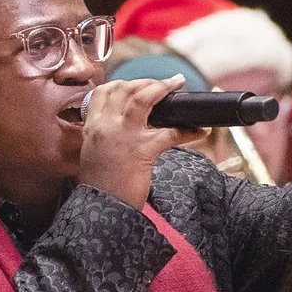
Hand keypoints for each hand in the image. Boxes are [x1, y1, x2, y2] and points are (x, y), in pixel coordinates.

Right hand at [77, 75, 188, 209]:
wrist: (102, 210)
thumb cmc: (101, 186)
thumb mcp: (94, 154)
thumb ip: (105, 136)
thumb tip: (125, 125)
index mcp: (93, 127)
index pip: (104, 92)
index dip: (123, 83)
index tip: (138, 84)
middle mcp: (105, 127)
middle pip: (125, 88)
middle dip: (147, 81)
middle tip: (165, 83)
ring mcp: (123, 137)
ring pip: (142, 99)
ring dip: (163, 88)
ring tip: (177, 85)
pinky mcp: (142, 151)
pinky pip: (170, 133)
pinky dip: (188, 131)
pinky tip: (199, 131)